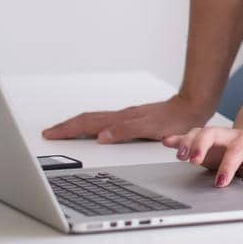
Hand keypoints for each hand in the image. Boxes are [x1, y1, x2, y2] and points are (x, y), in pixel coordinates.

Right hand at [42, 94, 211, 143]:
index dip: (68, 129)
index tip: (50, 134)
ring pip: (96, 120)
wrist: (193, 107)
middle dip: (67, 127)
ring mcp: (127, 118)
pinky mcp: (134, 121)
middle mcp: (122, 117)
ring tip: (65, 131)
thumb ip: (126, 131)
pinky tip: (96, 131)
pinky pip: (106, 123)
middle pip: (87, 120)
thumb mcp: (151, 128)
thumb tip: (101, 136)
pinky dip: (93, 127)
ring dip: (78, 126)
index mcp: (121, 119)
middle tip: (49, 133)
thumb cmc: (176, 120)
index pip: (87, 123)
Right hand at [161, 126, 242, 187]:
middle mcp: (228, 136)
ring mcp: (214, 137)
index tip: (220, 183)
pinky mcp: (202, 142)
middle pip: (212, 133)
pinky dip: (176, 139)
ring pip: (198, 133)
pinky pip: (187, 137)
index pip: (236, 150)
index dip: (228, 166)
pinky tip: (167, 141)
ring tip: (180, 156)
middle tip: (194, 161)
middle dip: (201, 145)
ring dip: (187, 143)